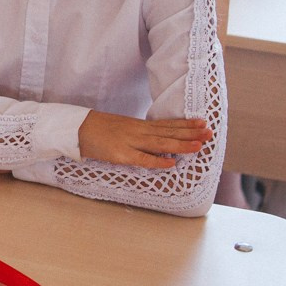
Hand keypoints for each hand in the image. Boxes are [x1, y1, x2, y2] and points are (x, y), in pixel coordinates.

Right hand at [78, 110, 212, 168]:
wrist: (76, 128)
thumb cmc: (98, 129)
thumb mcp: (122, 128)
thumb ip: (139, 134)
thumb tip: (157, 141)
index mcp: (138, 125)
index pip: (166, 124)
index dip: (185, 124)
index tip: (202, 123)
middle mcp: (137, 131)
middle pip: (168, 132)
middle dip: (190, 133)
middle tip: (209, 132)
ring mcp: (130, 142)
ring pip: (160, 143)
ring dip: (180, 144)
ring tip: (198, 145)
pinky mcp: (121, 154)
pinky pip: (142, 158)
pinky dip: (157, 161)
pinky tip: (171, 162)